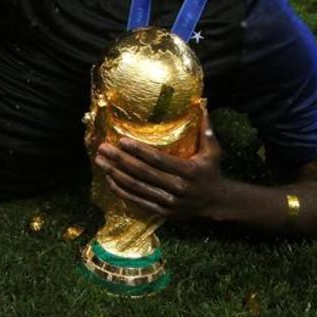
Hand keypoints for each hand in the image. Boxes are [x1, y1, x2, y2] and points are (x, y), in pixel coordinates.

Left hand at [93, 109, 225, 219]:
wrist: (216, 203)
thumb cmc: (211, 171)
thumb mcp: (213, 151)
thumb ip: (207, 129)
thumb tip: (202, 104)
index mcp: (189, 171)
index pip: (159, 160)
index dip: (139, 150)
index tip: (122, 140)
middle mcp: (178, 188)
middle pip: (143, 173)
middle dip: (120, 160)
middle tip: (103, 148)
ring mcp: (169, 202)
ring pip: (136, 187)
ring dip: (115, 174)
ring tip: (100, 161)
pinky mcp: (162, 212)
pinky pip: (137, 200)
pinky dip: (121, 190)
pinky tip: (109, 179)